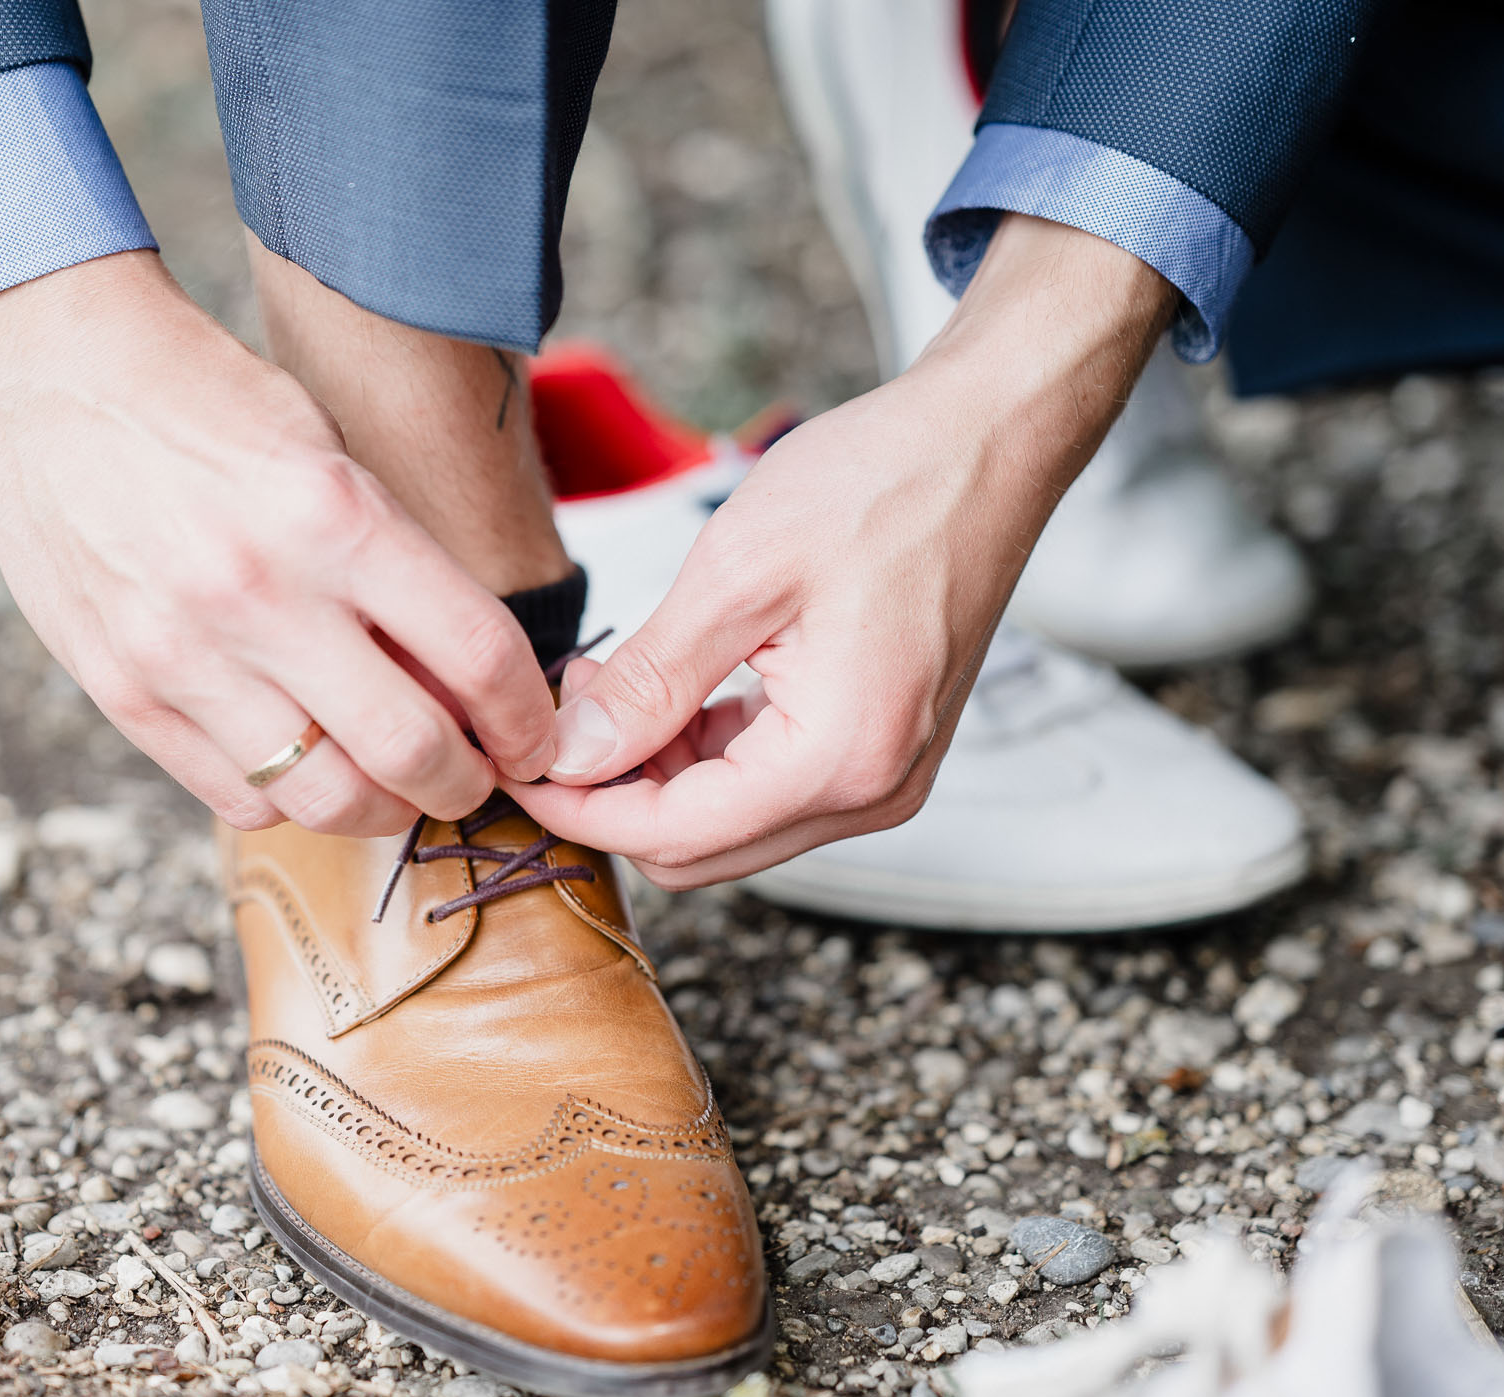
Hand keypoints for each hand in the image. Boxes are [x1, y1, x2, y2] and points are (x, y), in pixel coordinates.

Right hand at [0, 251, 558, 835]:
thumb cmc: (209, 401)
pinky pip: (238, 796)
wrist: (54, 373)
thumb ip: (398, 566)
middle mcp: (261, 594)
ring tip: (398, 788)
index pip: (478, 652)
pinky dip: (292, 800)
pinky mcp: (124, 693)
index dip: (528, 718)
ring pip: (325, 797)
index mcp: (333, 516)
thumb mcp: (330, 452)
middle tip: (478, 779)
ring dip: (385, 810)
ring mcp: (183, 654)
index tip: (536, 737)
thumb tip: (471, 686)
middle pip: (411, 750)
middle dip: (468, 783)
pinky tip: (308, 769)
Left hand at [508, 216, 1175, 885]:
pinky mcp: (880, 749)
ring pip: (729, 823)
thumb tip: (573, 758)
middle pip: (699, 848)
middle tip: (563, 709)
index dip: (580, 807)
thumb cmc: (881, 484)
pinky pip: (769, 787)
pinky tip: (672, 685)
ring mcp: (883, 777)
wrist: (987, 442)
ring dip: (656, 772)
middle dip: (614, 794)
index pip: (672, 833)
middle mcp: (872, 791)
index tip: (516, 762)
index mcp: (839, 759)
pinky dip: (706, 753)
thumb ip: (651, 684)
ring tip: (613, 682)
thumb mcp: (738, 575)